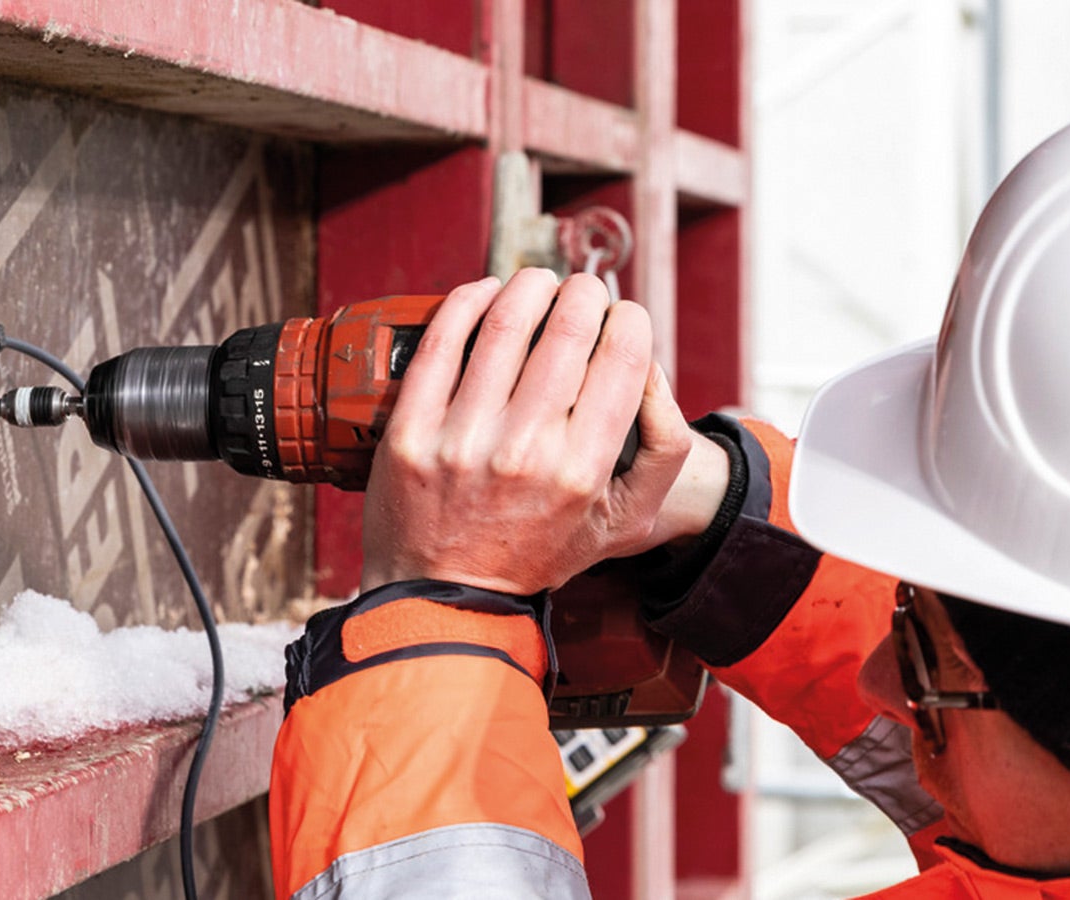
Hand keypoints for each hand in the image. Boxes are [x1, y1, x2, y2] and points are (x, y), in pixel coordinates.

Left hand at [359, 269, 692, 595]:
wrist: (444, 598)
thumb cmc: (537, 554)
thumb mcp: (622, 521)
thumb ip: (660, 449)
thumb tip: (647, 365)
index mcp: (582, 471)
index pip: (623, 358)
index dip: (628, 320)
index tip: (621, 315)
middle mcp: (524, 451)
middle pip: (568, 329)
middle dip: (583, 293)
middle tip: (581, 291)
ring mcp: (461, 440)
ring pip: (504, 324)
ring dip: (528, 286)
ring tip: (537, 284)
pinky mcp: (409, 432)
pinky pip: (440, 343)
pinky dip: (467, 302)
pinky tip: (484, 293)